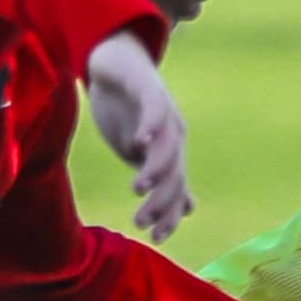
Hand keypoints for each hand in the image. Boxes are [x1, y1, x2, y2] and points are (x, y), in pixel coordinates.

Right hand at [85, 30, 193, 240]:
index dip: (170, 214)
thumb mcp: (141, 152)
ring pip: (167, 147)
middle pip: (175, 173)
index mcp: (170, 151)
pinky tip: (139, 142)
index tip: (156, 237)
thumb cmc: (125, 110)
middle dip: (161, 201)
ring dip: (156, 169)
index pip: (176, 188)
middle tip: (140, 221)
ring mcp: (163, 112)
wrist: (113, 63)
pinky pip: (155, 110)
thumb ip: (161, 177)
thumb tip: (188, 210)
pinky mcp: (149, 89)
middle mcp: (173, 133)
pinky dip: (150, 126)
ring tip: (139, 188)